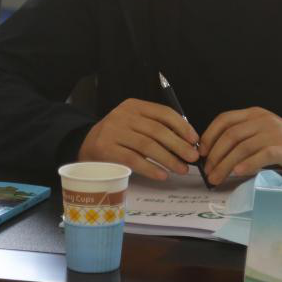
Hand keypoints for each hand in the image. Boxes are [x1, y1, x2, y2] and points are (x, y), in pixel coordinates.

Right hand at [78, 98, 198, 180]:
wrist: (86, 145)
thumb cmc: (119, 136)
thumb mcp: (136, 124)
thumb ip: (157, 129)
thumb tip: (188, 144)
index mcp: (134, 106)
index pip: (164, 113)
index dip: (182, 127)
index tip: (195, 141)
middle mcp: (123, 115)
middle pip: (157, 130)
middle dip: (179, 145)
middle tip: (193, 158)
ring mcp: (113, 131)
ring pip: (147, 146)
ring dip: (168, 159)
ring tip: (182, 169)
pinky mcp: (105, 149)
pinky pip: (132, 160)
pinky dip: (150, 168)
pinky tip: (162, 175)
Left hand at [200, 107, 281, 185]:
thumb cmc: (281, 144)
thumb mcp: (259, 133)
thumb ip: (241, 138)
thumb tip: (213, 155)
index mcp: (253, 114)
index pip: (225, 119)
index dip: (210, 135)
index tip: (202, 152)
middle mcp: (262, 120)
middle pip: (231, 135)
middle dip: (216, 155)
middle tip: (208, 172)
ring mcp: (274, 132)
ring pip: (243, 147)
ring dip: (226, 164)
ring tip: (217, 178)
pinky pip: (261, 155)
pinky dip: (247, 164)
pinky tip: (237, 173)